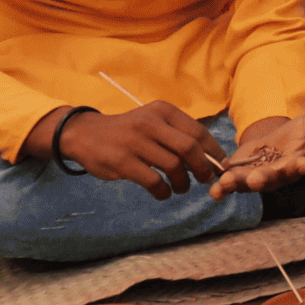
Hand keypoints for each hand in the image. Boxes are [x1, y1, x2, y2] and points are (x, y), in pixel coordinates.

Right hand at [59, 100, 229, 197]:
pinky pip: (153, 181)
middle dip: (203, 168)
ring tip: (181, 188)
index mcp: (163, 111)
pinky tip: (163, 193)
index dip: (214, 152)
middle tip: (205, 180)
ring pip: (173, 166)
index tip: (220, 166)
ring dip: (183, 182)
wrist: (85, 134)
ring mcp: (135, 141)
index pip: (198, 131)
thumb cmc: (128, 131)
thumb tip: (211, 158)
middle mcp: (150, 123)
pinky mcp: (122, 161)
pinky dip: (163, 191)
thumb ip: (178, 134)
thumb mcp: (153, 121)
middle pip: (190, 148)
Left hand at [211, 98, 304, 197]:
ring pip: (248, 184)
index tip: (304, 164)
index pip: (300, 166)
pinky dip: (221, 189)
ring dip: (238, 184)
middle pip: (272, 178)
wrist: (271, 142)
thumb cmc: (294, 135)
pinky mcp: (238, 176)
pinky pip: (229, 186)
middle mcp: (276, 175)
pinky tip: (214, 191)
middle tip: (258, 178)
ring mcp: (256, 178)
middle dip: (265, 178)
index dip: (300, 166)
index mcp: (295, 163)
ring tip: (228, 183)